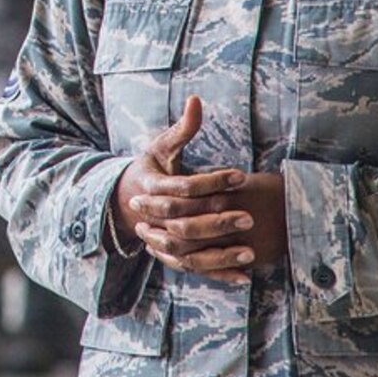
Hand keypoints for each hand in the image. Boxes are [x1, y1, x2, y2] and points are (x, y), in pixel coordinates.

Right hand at [112, 96, 279, 283]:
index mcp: (151, 186)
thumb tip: (197, 100)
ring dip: (219, 254)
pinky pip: (194, 268)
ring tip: (250, 251)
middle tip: (249, 217)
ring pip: (188, 251)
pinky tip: (243, 276)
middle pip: (185, 222)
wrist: (127, 199)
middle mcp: (153, 216)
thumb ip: (182, 128)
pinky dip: (218, 274)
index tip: (241, 176)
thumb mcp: (162, 146)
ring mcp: (161, 237)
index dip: (212, 181)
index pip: (184, 187)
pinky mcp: (172, 254)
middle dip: (217, 221)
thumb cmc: (152, 168)